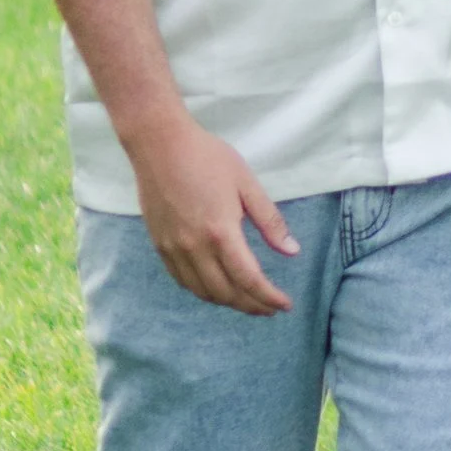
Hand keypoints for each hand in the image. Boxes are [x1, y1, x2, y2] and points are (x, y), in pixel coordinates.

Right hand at [127, 110, 300, 311]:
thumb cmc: (207, 157)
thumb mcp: (246, 183)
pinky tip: (217, 286)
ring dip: (228, 302)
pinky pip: (183, 281)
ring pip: (203, 292)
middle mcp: (195, 248)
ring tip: (247, 299)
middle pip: (227, 293)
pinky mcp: (160, 245)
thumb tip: (292, 251)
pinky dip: (203, 290)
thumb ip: (270, 220)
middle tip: (270, 307)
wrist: (159, 144)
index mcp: (221, 232)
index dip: (269, 298)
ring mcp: (174, 249)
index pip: (249, 280)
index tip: (285, 305)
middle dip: (252, 305)